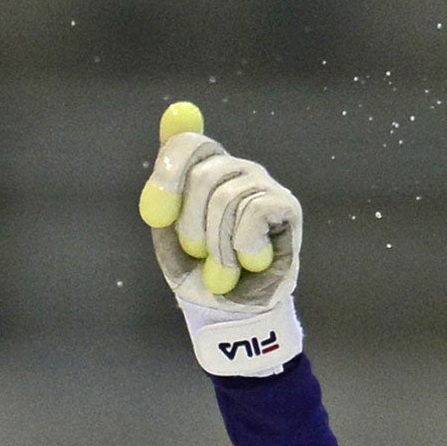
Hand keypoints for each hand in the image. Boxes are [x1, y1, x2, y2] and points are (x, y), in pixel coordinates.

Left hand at [138, 102, 302, 376]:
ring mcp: (264, 186)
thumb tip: (168, 128)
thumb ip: (165, 194)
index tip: (160, 209)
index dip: (171, 171)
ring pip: (227, 200)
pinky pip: (253, 214)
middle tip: (196, 252)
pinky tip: (249, 262)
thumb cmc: (200, 276)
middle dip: (191, 225)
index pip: (191, 145)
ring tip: (224, 267)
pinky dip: (242, 250)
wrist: (230, 317)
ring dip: (217, 248)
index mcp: (207, 173)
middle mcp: (238, 171)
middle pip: (205, 173)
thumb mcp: (171, 238)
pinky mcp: (286, 207)